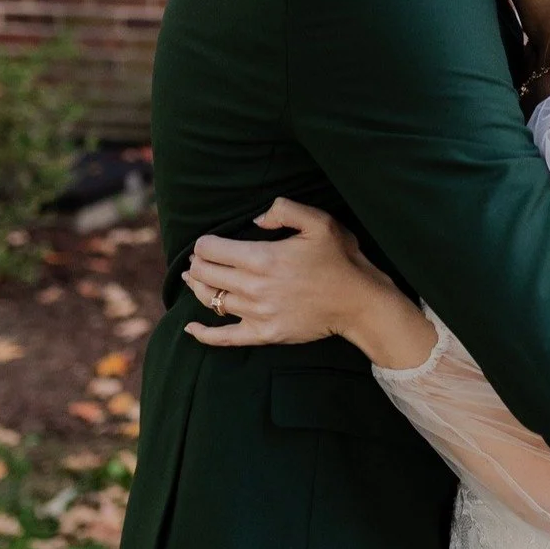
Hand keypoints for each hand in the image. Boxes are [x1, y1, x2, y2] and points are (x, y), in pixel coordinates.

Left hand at [183, 197, 403, 348]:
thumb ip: (284, 210)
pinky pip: (224, 338)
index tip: (209, 241)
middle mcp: (254, 287)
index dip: (204, 242)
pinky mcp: (264, 334)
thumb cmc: (340, 258)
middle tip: (202, 258)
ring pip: (211, 300)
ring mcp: (257, 314)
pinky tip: (190, 328)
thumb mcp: (319, 221)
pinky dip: (202, 334)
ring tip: (195, 278)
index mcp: (262, 258)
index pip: (210, 249)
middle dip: (198, 263)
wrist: (359, 301)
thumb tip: (255, 219)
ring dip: (199, 288)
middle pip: (205, 273)